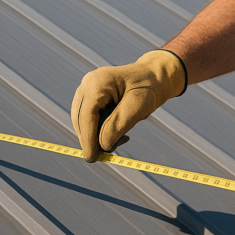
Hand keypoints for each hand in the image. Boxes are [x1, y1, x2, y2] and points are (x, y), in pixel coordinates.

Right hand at [70, 49, 186, 161]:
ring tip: (120, 139)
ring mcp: (86, 90)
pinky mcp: (89, 97)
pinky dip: (98, 130)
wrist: (153, 76)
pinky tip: (116, 133)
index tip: (92, 158)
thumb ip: (118, 126)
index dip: (87, 139)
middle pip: (81, 120)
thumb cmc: (148, 89)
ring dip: (96, 136)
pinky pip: (87, 118)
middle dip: (92, 139)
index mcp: (98, 83)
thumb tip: (101, 146)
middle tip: (111, 151)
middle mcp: (87, 84)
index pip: (86, 115)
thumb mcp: (138, 107)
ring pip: (82, 121)